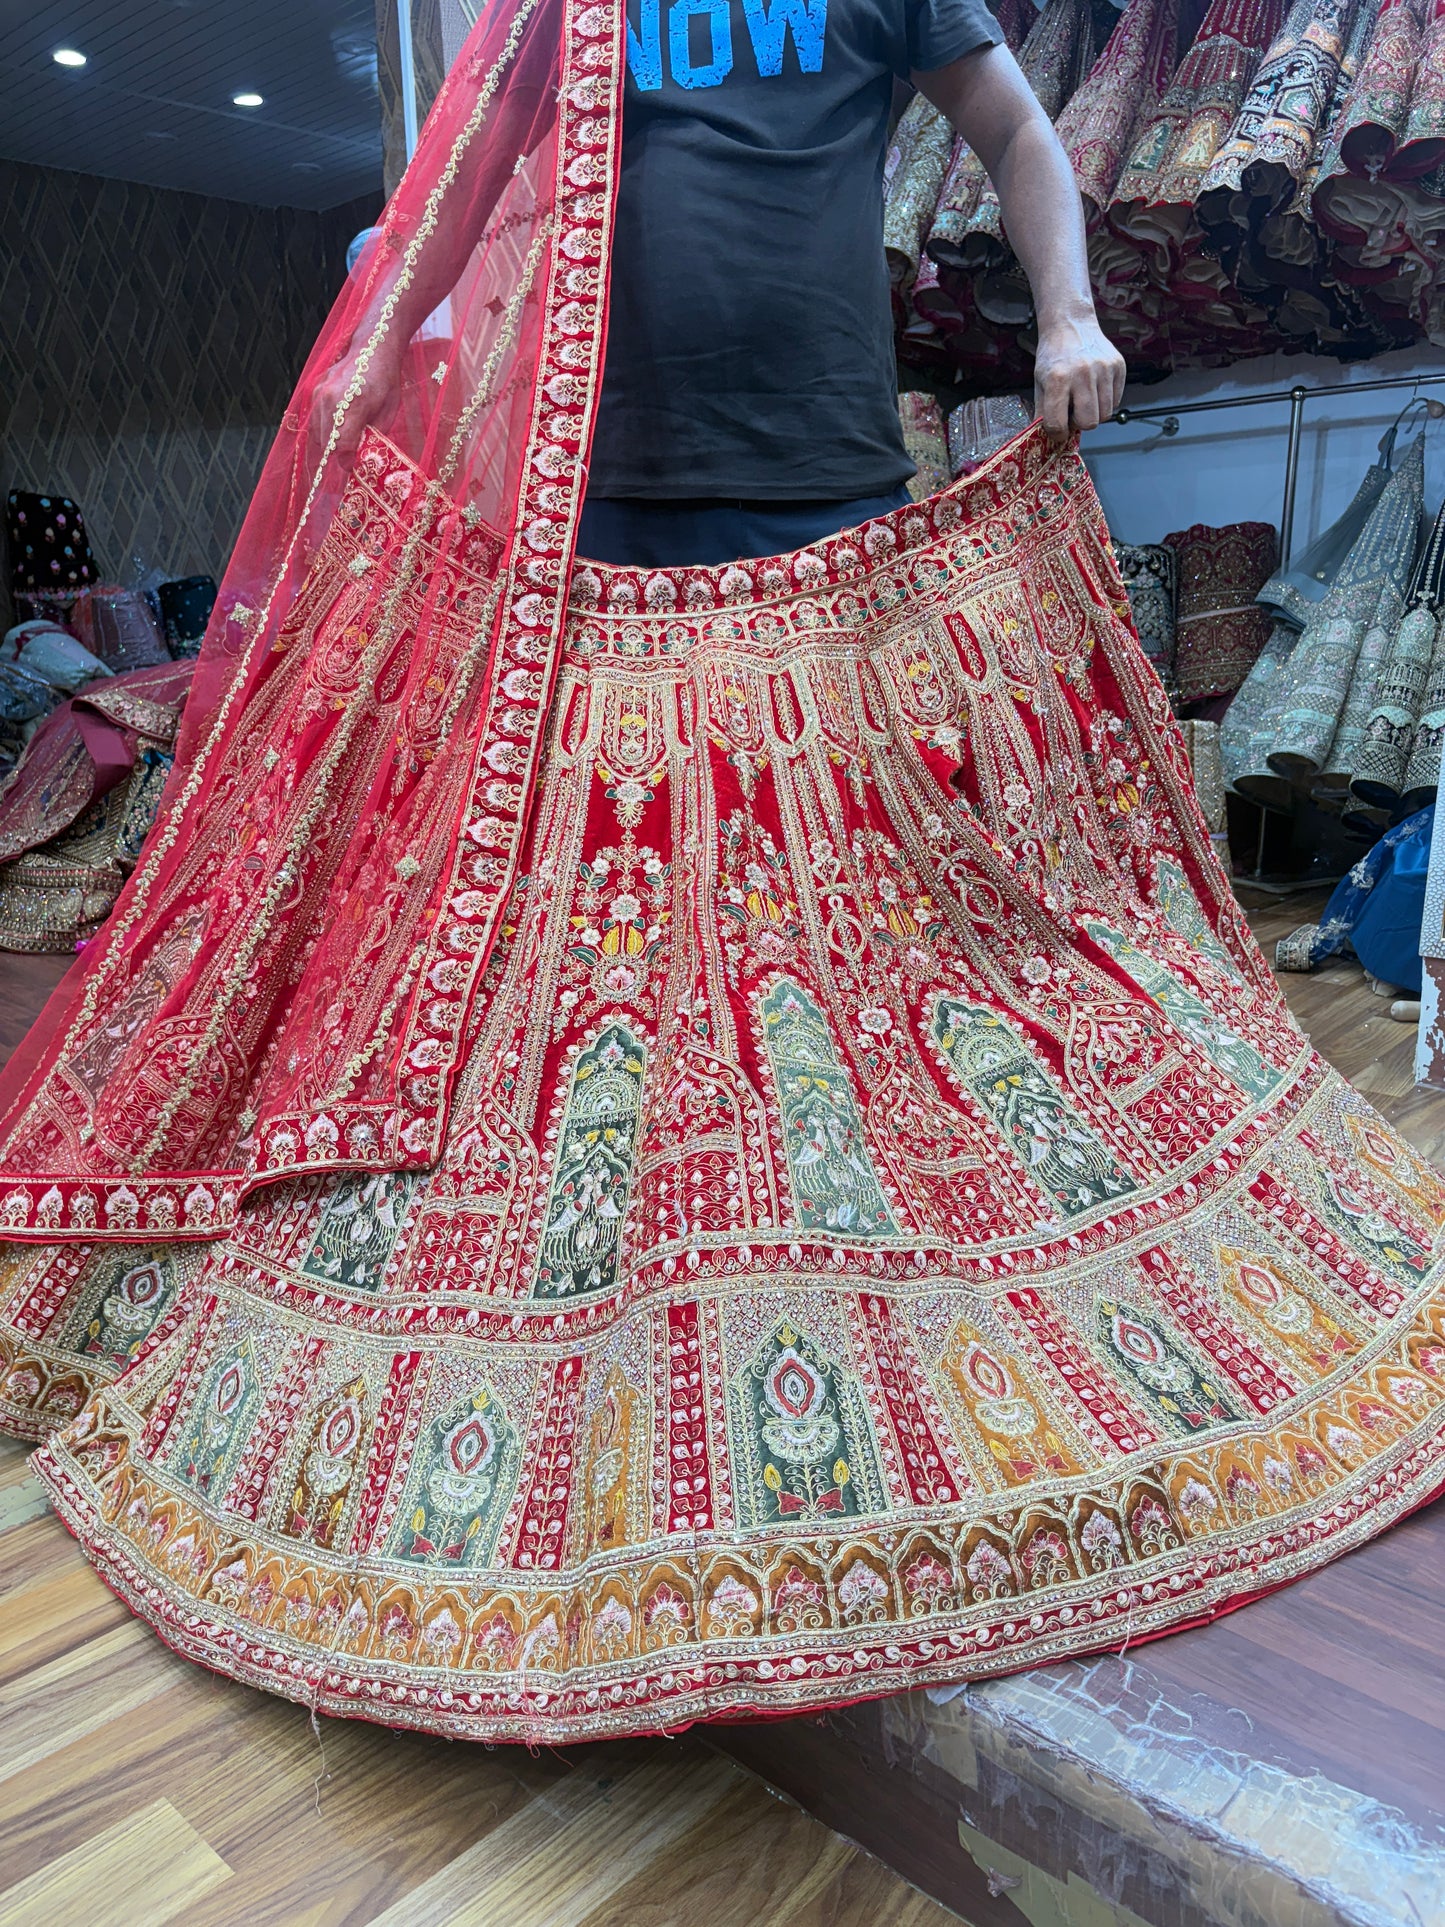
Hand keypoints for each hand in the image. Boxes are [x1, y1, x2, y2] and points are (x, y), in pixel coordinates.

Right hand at [308, 331, 405, 468]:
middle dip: (338, 455)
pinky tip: (338, 429)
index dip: (347, 461)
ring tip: (346, 442)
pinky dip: (325, 430)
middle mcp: (330, 399)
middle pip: (327, 442)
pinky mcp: (314, 391)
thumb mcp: (388, 413)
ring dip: (330, 443)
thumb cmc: (386, 382)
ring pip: (317, 433)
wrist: (372, 349)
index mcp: (353, 404)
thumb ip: (372, 437)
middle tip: (351, 457)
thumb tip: (360, 459)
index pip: (342, 445)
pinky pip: (315, 421)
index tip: (353, 467)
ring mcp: (319, 394)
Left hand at [1033, 314, 1125, 442]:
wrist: (1071, 325)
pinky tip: (1095, 389)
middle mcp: (1083, 373)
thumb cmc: (1054, 356)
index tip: (1058, 431)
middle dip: (1080, 424)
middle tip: (1073, 413)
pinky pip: (1116, 400)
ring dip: (1094, 413)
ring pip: (1106, 414)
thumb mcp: (1040, 382)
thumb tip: (1048, 439)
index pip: (1058, 423)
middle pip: (1089, 423)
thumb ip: (1043, 411)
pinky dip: (1105, 401)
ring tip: (1084, 399)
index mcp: (1058, 378)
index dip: (1057, 433)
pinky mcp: (1118, 365)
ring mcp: (1103, 368)